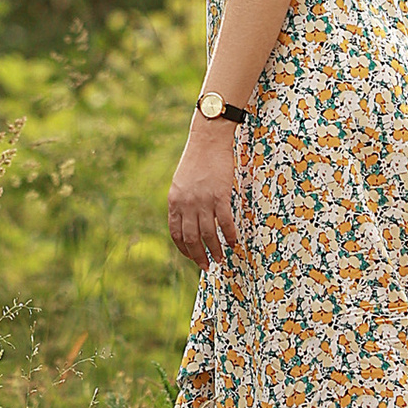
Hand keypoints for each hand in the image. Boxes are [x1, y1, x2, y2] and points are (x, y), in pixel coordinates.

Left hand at [167, 121, 244, 271]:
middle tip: (207, 266)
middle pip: (191, 239)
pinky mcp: (220, 196)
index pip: (176, 233)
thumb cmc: (195, 160)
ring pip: (208, 235)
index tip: (191, 257)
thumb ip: (182, 202)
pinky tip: (233, 243)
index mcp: (174, 201)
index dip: (183, 249)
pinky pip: (225, 223)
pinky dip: (229, 235)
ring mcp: (203, 201)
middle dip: (199, 256)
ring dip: (215, 250)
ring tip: (221, 259)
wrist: (208, 141)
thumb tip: (187, 220)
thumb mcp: (180, 183)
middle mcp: (187, 204)